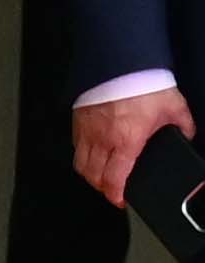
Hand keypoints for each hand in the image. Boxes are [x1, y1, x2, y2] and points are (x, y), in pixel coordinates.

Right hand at [82, 83, 191, 209]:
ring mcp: (87, 130)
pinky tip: (92, 151)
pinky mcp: (78, 119)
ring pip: (80, 164)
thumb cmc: (143, 83)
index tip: (120, 200)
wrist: (122, 62)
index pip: (114, 179)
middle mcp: (102, 139)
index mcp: (126, 141)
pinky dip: (83, 154)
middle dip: (102, 188)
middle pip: (93, 176)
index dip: (116, 195)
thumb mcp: (174, 107)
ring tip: (99, 175)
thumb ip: (182, 125)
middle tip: (111, 189)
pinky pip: (75, 145)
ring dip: (89, 174)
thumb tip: (186, 134)